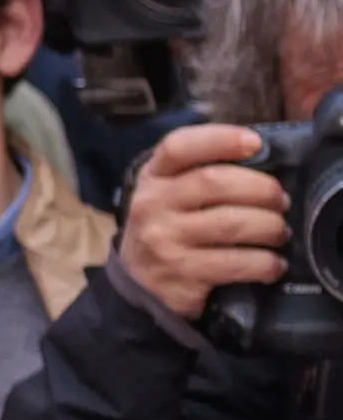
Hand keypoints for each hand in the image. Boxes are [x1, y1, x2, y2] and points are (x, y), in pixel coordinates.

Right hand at [118, 123, 287, 320]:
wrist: (138, 280)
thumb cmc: (170, 224)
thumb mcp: (170, 190)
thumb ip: (202, 169)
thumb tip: (261, 157)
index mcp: (153, 177)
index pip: (178, 147)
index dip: (220, 139)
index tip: (255, 144)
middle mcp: (152, 206)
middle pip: (214, 182)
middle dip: (263, 190)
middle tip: (281, 202)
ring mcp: (163, 243)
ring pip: (232, 224)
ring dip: (270, 227)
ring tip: (279, 233)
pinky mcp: (179, 276)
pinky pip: (236, 264)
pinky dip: (265, 263)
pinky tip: (272, 264)